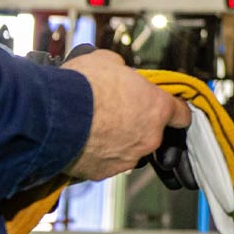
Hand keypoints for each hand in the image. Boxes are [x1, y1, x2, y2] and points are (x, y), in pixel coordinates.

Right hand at [64, 50, 189, 178]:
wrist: (52, 115)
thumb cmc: (83, 85)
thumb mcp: (107, 61)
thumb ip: (122, 70)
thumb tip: (118, 70)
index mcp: (157, 108)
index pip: (181, 114)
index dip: (174, 110)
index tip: (170, 110)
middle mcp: (148, 137)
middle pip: (151, 132)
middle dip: (136, 123)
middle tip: (114, 111)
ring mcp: (127, 158)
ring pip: (128, 149)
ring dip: (116, 140)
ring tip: (94, 126)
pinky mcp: (103, 172)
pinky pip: (105, 162)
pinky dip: (96, 154)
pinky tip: (81, 140)